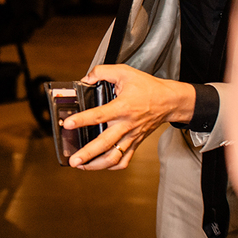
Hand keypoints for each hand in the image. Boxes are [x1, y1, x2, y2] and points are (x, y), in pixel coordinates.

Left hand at [63, 64, 195, 170]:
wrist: (170, 101)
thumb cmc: (148, 87)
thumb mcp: (125, 72)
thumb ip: (103, 72)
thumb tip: (86, 78)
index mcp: (123, 107)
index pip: (99, 115)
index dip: (82, 120)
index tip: (67, 124)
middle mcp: (126, 125)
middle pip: (105, 143)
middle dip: (87, 154)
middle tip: (72, 160)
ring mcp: (131, 136)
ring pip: (114, 157)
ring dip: (96, 165)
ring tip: (81, 166)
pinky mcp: (135, 143)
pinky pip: (124, 160)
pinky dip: (111, 166)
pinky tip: (100, 165)